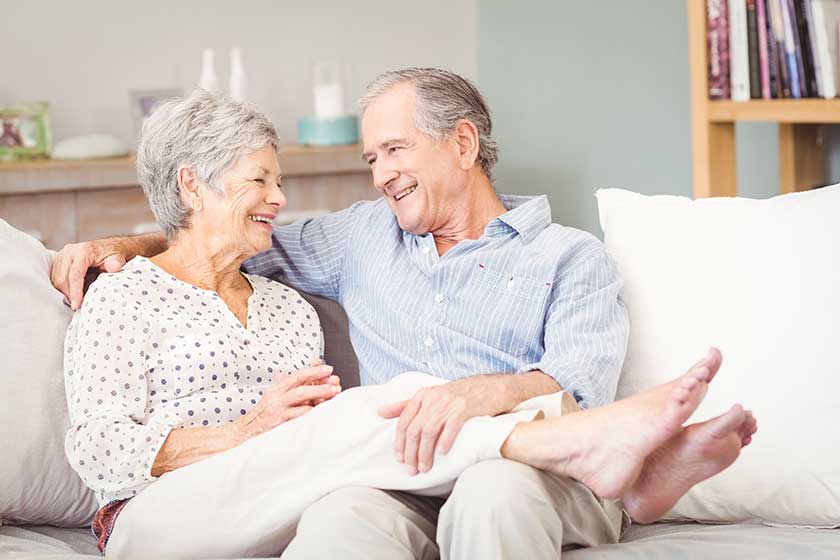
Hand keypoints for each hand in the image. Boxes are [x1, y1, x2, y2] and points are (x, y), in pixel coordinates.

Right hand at [51, 240, 126, 309]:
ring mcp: (62, 256)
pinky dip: (63, 288)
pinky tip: (73, 292)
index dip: (75, 291)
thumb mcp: (118, 258)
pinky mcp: (58, 261)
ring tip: (77, 299)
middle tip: (77, 305)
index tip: (77, 304)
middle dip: (69, 294)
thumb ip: (116, 263)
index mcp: (83, 251)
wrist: (107, 247)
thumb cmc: (111, 254)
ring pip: (56, 279)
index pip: (75, 274)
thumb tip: (114, 268)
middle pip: (62, 278)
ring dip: (65, 292)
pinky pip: (55, 278)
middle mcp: (69, 251)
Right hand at [235, 361, 340, 439]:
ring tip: (334, 392)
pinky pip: (297, 415)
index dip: (313, 370)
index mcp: (277, 388)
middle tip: (335, 380)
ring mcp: (277, 409)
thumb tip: (292, 372)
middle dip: (319, 380)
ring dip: (320, 393)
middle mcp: (277, 396)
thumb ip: (284, 386)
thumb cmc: (262, 415)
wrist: (244, 432)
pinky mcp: (278, 422)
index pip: (297, 375)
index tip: (328, 368)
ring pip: (301, 397)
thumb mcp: (272, 397)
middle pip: (300, 383)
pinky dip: (310, 412)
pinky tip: (321, 410)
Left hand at [378, 376, 506, 474]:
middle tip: (411, 470)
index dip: (399, 443)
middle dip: (410, 453)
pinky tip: (442, 453)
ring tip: (424, 468)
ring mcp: (449, 403)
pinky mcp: (465, 408)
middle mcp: (433, 398)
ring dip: (424, 453)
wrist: (490, 388)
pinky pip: (451, 427)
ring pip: (429, 431)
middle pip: (414, 429)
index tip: (400, 459)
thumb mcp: (429, 396)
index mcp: (422, 395)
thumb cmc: (457, 395)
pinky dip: (444, 441)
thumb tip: (379, 412)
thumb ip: (405, 405)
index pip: (403, 422)